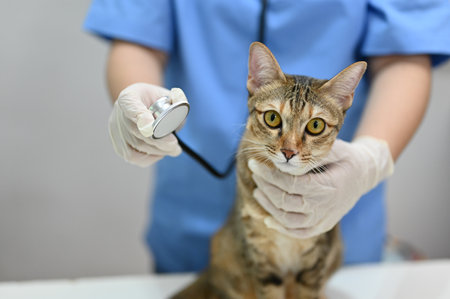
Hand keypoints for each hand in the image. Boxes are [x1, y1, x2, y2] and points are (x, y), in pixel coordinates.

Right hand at [109, 83, 187, 166]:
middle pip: (137, 130)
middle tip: (175, 146)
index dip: (140, 117)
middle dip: (158, 141)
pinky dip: (150, 157)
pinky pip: (134, 157)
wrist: (140, 107)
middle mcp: (119, 114)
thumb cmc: (155, 101)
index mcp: (130, 97)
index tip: (150, 128)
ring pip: (137, 145)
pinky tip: (161, 152)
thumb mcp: (168, 94)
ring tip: (173, 149)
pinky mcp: (118, 146)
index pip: (130, 105)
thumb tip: (181, 110)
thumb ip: (179, 99)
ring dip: (159, 150)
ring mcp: (116, 131)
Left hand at [248, 137, 393, 238]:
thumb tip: (287, 160)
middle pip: (285, 202)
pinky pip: (298, 232)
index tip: (255, 165)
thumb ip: (311, 155)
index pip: (290, 184)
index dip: (269, 175)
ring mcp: (323, 219)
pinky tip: (268, 218)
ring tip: (257, 191)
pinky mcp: (322, 226)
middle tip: (255, 173)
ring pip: (288, 220)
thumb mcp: (334, 149)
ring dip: (269, 207)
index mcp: (327, 187)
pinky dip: (281, 228)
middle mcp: (325, 207)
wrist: (364, 174)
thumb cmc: (345, 158)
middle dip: (265, 187)